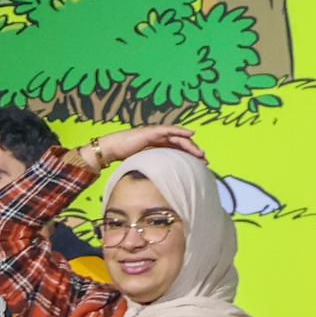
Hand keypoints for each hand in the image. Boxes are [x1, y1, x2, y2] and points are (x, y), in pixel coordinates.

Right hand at [67, 123, 202, 181]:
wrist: (111, 150)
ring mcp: (155, 135)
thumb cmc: (123, 160)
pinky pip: (169, 130)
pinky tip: (190, 135)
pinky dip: (180, 132)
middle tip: (204, 160)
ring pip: (178, 138)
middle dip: (193, 152)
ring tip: (200, 153)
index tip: (200, 166)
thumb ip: (153, 171)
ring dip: (190, 145)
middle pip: (181, 144)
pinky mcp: (152, 132)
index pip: (177, 151)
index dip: (189, 157)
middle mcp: (158, 140)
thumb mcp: (143, 166)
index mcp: (157, 148)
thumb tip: (161, 186)